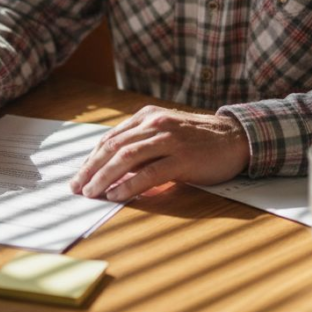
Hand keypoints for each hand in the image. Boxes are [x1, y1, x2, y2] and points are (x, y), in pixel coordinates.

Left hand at [69, 106, 249, 202]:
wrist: (234, 138)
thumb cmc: (197, 140)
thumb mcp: (165, 133)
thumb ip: (141, 146)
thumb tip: (112, 171)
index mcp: (147, 116)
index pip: (111, 138)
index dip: (91, 159)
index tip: (79, 176)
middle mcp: (155, 123)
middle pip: (113, 147)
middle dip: (91, 169)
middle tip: (77, 187)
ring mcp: (169, 139)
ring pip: (127, 157)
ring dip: (104, 177)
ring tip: (91, 193)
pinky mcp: (183, 158)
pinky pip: (150, 172)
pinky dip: (130, 185)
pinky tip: (116, 195)